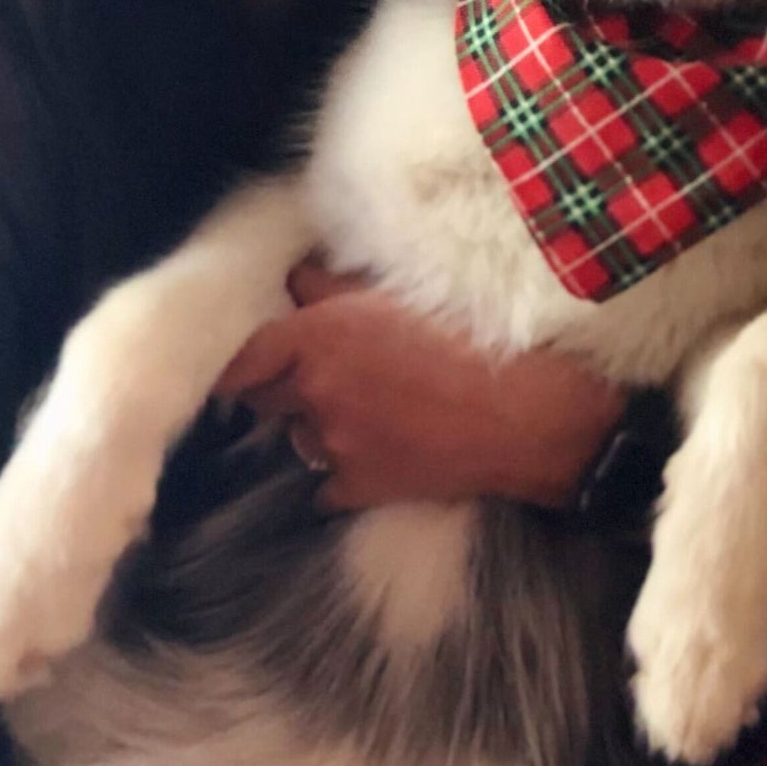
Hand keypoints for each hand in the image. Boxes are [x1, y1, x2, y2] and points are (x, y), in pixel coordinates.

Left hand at [214, 261, 628, 511]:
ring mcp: (334, 447)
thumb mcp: (409, 291)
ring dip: (321, 425)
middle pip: (266, 398)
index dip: (239, 360)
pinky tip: (382, 452)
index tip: (248, 358)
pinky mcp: (360, 488)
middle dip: (286, 386)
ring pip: (303, 438)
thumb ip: (340, 284)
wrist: (527, 413)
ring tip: (367, 410)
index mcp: (317, 337)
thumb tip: (300, 277)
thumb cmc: (476, 337)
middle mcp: (313, 394)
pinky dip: (347, 470)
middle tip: (323, 372)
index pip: (239, 359)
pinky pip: (332, 483)